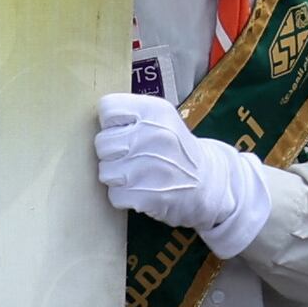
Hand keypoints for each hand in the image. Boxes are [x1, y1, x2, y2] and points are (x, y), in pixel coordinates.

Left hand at [92, 95, 272, 257]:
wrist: (211, 185)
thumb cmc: (178, 151)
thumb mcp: (163, 120)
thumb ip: (133, 115)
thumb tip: (96, 121)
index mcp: (154, 111)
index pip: (107, 108)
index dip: (112, 124)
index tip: (126, 132)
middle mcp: (151, 135)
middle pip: (101, 143)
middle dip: (113, 154)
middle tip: (134, 158)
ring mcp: (148, 166)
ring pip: (104, 171)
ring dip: (117, 178)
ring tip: (139, 176)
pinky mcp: (147, 195)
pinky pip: (114, 195)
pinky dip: (124, 197)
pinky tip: (142, 191)